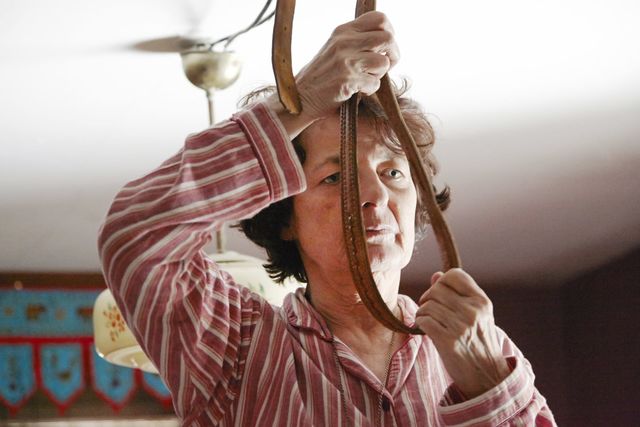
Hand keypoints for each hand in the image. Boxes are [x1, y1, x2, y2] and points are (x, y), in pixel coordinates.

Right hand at [267, 11, 398, 135]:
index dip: (389, 33)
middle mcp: (344, 41)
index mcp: (343, 31)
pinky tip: (357, 90)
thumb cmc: (322, 77)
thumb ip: (358, 41)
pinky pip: (374, 83)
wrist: (301, 98)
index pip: (380, 19)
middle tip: (383, 67)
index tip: (385, 48)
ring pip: (383, 62)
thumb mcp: (337, 49)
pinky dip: (370, 90)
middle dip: (393, 55)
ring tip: (365, 79)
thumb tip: (388, 42)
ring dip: (380, 75)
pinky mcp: (347, 79)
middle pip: (388, 38)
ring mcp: (345, 60)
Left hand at [415, 268, 510, 398]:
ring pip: (427, 305)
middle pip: (436, 289)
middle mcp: (473, 311)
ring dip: (422, 312)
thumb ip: (458, 294)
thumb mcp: (477, 314)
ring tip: (427, 320)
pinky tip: (425, 328)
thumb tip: (436, 275)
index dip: (441, 281)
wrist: (487, 375)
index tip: (440, 294)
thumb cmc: (478, 341)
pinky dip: (420, 323)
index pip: (454, 275)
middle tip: (429, 308)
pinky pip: (423, 321)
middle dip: (428, 297)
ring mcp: (461, 326)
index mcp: (482, 301)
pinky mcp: (448, 341)